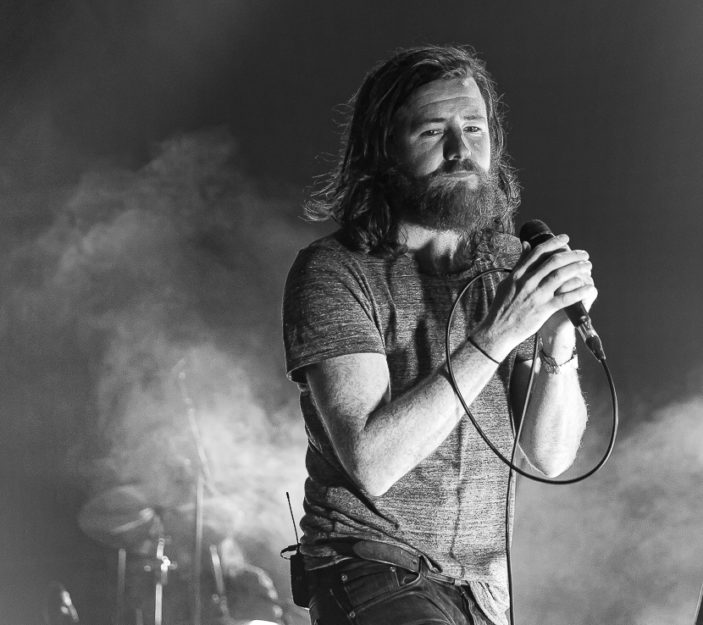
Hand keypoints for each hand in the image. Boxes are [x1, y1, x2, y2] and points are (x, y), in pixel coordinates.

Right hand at [474, 234, 597, 357]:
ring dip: (577, 268)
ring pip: (560, 276)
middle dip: (572, 255)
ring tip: (587, 266)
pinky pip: (565, 298)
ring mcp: (535, 295)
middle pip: (553, 261)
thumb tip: (526, 245)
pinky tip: (588, 288)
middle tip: (583, 254)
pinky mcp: (542, 309)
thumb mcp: (507, 282)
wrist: (498, 330)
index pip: (538, 252)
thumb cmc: (502, 307)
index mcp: (518, 274)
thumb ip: (519, 264)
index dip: (554, 243)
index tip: (566, 239)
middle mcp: (527, 282)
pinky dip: (578, 291)